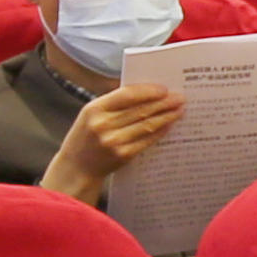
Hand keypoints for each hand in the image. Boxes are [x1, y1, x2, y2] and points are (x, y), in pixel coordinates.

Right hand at [43, 79, 184, 202]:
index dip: (148, 91)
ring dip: (166, 116)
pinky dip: (160, 131)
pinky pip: (147, 140)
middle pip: (140, 110)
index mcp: (94, 109)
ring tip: (179, 109)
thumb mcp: (91, 114)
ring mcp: (114, 141)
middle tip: (179, 98)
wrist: (76, 167)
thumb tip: (147, 92)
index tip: (164, 89)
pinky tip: (169, 125)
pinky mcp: (123, 155)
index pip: (126, 95)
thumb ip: (113, 103)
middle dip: (163, 103)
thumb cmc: (85, 136)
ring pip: (147, 125)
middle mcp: (103, 125)